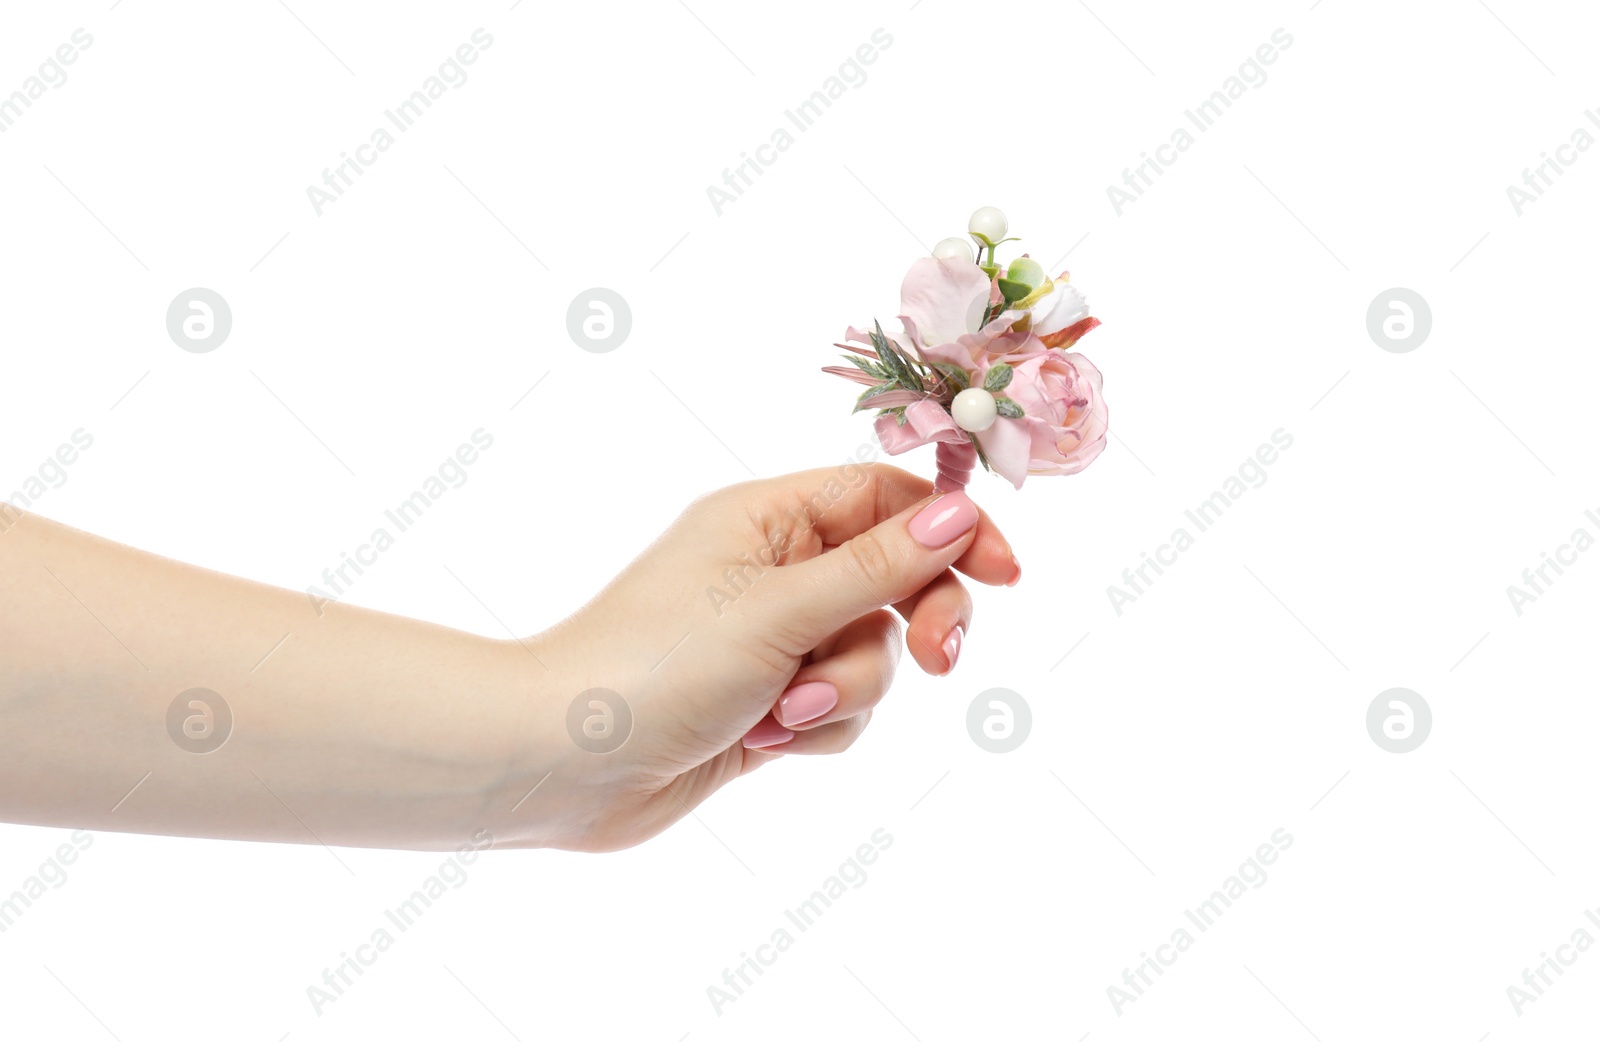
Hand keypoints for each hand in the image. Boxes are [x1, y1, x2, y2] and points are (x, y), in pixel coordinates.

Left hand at [522, 462, 1018, 850]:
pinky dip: (817, 727)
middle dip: (915, 624)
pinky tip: (763, 737)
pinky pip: (841, 707)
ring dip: (843, 690)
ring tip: (780, 711)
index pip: (887, 499)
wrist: (564, 763)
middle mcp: (776, 569)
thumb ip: (878, 565)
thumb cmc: (653, 665)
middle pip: (896, 580)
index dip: (952, 529)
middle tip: (938, 663)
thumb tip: (960, 510)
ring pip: (873, 654)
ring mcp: (774, 639)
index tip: (1006, 575)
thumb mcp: (779, 607)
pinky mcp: (770, 702)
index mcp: (769, 518)